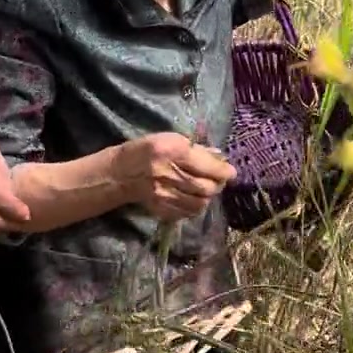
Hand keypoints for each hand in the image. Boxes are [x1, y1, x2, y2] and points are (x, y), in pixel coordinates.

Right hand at [116, 133, 235, 221]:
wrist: (121, 173)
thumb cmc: (148, 150)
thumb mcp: (171, 139)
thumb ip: (197, 149)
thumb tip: (220, 158)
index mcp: (171, 152)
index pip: (206, 166)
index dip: (223, 171)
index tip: (231, 171)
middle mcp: (167, 174)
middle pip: (206, 188)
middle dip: (218, 185)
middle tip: (219, 180)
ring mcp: (163, 196)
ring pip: (200, 203)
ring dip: (208, 197)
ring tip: (206, 188)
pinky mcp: (161, 210)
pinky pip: (188, 213)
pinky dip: (196, 206)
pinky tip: (193, 197)